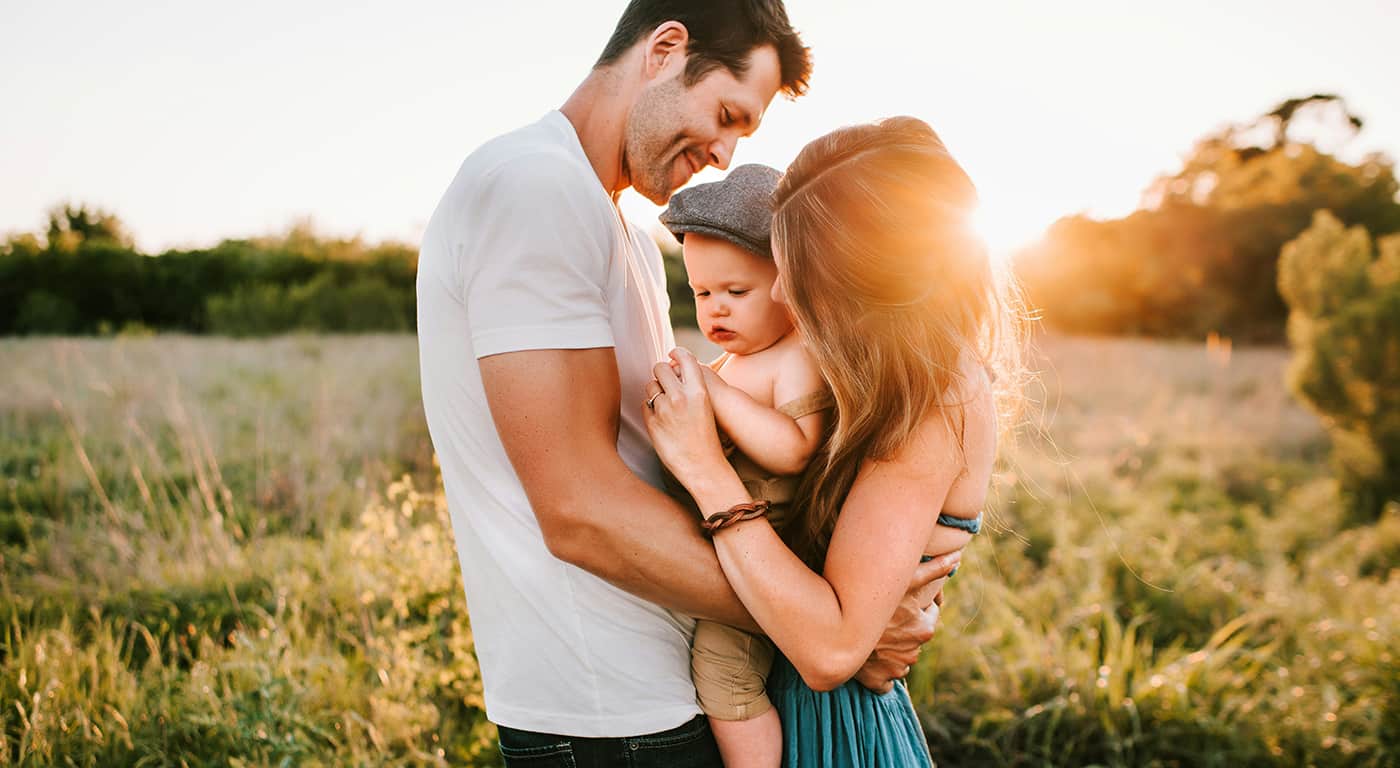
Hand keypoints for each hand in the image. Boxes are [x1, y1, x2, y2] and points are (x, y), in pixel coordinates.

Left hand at [643, 348, 727, 487]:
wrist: (703, 466)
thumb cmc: (707, 436)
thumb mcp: (706, 406)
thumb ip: (692, 386)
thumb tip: (673, 367)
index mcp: (698, 391)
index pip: (685, 358)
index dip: (677, 353)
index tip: (672, 354)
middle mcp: (680, 398)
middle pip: (660, 367)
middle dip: (661, 372)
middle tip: (666, 381)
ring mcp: (664, 410)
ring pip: (650, 386)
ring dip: (655, 391)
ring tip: (666, 404)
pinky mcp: (652, 423)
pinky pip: (645, 405)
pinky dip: (650, 409)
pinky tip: (662, 420)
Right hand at [853, 549, 960, 692]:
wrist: (838, 627)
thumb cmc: (874, 598)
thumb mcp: (906, 579)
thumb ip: (935, 569)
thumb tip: (958, 559)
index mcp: (924, 629)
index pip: (928, 616)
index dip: (915, 607)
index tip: (899, 602)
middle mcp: (914, 652)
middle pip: (913, 637)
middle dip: (903, 629)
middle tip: (884, 617)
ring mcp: (895, 669)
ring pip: (900, 658)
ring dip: (892, 649)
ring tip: (875, 634)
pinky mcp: (878, 681)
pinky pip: (885, 680)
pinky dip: (880, 671)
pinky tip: (870, 658)